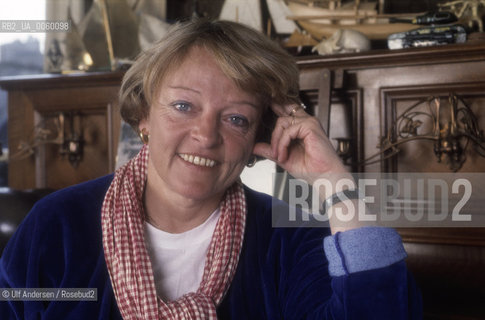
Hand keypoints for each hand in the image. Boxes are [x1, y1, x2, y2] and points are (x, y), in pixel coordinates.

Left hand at [253, 102, 364, 233]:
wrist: (325, 177)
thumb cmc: (311, 169)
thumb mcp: (284, 158)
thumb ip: (270, 150)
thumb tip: (254, 147)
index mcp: (302, 127)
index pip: (288, 110)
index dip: (277, 106)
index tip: (267, 104)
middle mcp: (306, 122)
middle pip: (282, 115)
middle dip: (273, 133)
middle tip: (274, 151)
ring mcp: (309, 122)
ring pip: (282, 123)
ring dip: (277, 142)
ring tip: (280, 156)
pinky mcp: (310, 127)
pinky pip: (288, 131)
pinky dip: (282, 144)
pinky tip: (284, 156)